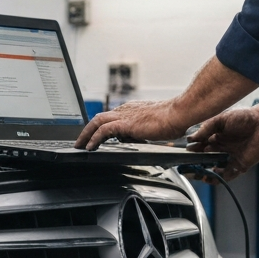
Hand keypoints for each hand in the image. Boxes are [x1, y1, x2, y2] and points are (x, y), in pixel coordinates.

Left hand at [75, 101, 189, 149]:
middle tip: (80, 142)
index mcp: (132, 110)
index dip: (100, 127)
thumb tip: (142, 139)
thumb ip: (144, 132)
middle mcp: (125, 110)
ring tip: (80, 145)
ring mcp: (124, 115)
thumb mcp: (154, 127)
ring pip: (97, 121)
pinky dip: (94, 138)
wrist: (178, 113)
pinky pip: (103, 130)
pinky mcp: (126, 123)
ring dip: (86, 134)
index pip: (110, 117)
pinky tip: (90, 147)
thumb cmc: (173, 119)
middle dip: (87, 130)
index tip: (93, 136)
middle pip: (99, 118)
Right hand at [185, 108, 258, 180]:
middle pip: (203, 159)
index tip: (184, 153)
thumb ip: (206, 129)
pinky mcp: (238, 166)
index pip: (199, 146)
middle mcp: (221, 148)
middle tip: (186, 166)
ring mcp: (229, 158)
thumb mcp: (221, 119)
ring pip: (212, 169)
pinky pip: (226, 176)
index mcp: (215, 137)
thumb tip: (191, 138)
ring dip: (203, 173)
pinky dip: (217, 178)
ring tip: (196, 173)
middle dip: (194, 163)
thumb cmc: (245, 118)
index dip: (191, 150)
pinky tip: (210, 176)